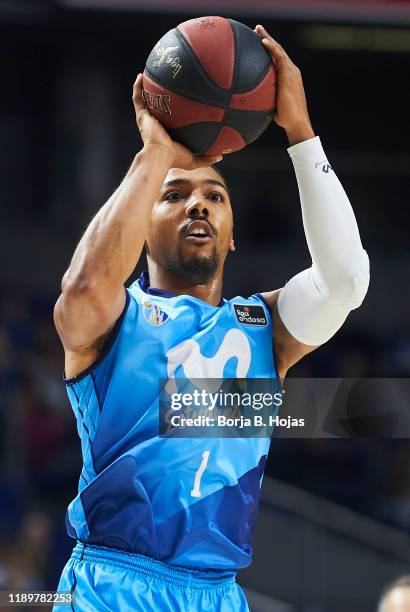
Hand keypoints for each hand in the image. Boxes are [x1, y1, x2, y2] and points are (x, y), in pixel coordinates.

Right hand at [132, 74, 221, 168]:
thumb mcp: (194, 159)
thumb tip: (221, 155)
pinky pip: (138, 98)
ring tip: (149, 76)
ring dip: (145, 90)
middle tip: (166, 87)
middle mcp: (154, 126)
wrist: (160, 156)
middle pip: (156, 109)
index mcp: (165, 134)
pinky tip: (141, 76)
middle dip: (159, 99)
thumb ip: (206, 157)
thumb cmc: (174, 159)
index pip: (168, 122)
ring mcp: (147, 120)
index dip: (172, 114)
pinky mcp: (141, 116)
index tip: (180, 104)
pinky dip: (137, 87)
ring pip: (145, 101)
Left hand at [254, 25, 314, 144]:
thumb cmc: (285, 118)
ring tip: (257, 30)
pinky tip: (262, 41)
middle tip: (257, 30)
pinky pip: (279, 56)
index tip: (258, 43)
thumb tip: (251, 102)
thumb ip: (266, 98)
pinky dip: (271, 48)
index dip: (268, 50)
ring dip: (267, 38)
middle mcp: (291, 71)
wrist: (296, 122)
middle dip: (267, 39)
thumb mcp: (273, 104)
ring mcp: (291, 71)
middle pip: (278, 51)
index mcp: (288, 77)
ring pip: (278, 50)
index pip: (277, 59)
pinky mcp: (289, 74)